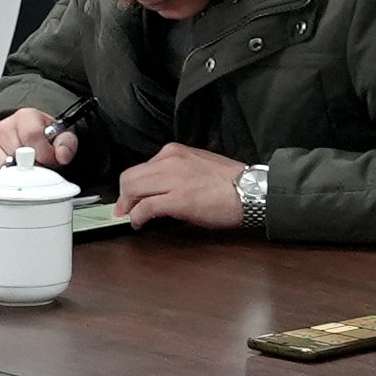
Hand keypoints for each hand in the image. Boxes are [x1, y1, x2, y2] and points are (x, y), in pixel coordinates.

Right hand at [0, 107, 76, 178]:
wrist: (29, 140)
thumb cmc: (45, 138)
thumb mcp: (62, 136)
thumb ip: (66, 144)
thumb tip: (62, 155)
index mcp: (24, 117)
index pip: (31, 134)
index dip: (44, 152)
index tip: (50, 159)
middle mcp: (5, 128)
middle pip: (17, 154)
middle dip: (32, 165)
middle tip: (41, 165)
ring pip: (4, 168)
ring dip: (19, 174)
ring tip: (29, 169)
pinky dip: (7, 182)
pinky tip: (18, 175)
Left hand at [113, 142, 251, 230]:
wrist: (251, 190)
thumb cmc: (230, 182)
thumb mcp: (197, 164)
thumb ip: (175, 171)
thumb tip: (157, 188)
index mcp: (174, 152)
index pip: (140, 167)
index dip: (130, 186)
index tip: (129, 198)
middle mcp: (170, 161)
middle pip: (129, 177)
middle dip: (123, 197)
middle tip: (124, 211)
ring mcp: (174, 179)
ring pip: (132, 189)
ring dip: (127, 207)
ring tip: (132, 217)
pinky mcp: (178, 199)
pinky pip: (145, 207)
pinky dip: (137, 217)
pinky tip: (140, 223)